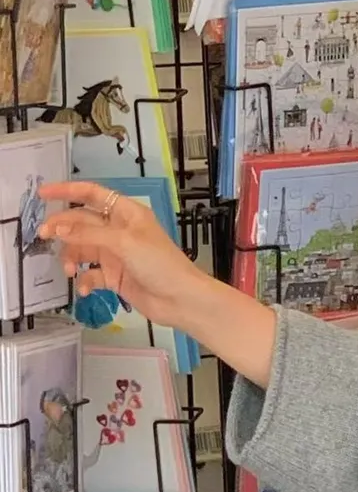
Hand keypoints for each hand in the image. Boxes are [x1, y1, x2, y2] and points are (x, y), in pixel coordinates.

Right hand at [39, 181, 209, 332]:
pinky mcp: (116, 277)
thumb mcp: (123, 242)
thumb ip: (89, 234)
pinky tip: (83, 287)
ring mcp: (117, 254)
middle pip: (82, 222)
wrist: (181, 300)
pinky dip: (85, 280)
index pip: (92, 194)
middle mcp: (119, 231)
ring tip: (68, 269)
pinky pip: (92, 274)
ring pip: (84, 249)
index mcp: (126, 213)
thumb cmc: (160, 264)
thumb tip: (59, 228)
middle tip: (43, 235)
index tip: (43, 193)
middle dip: (62, 228)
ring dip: (72, 256)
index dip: (67, 191)